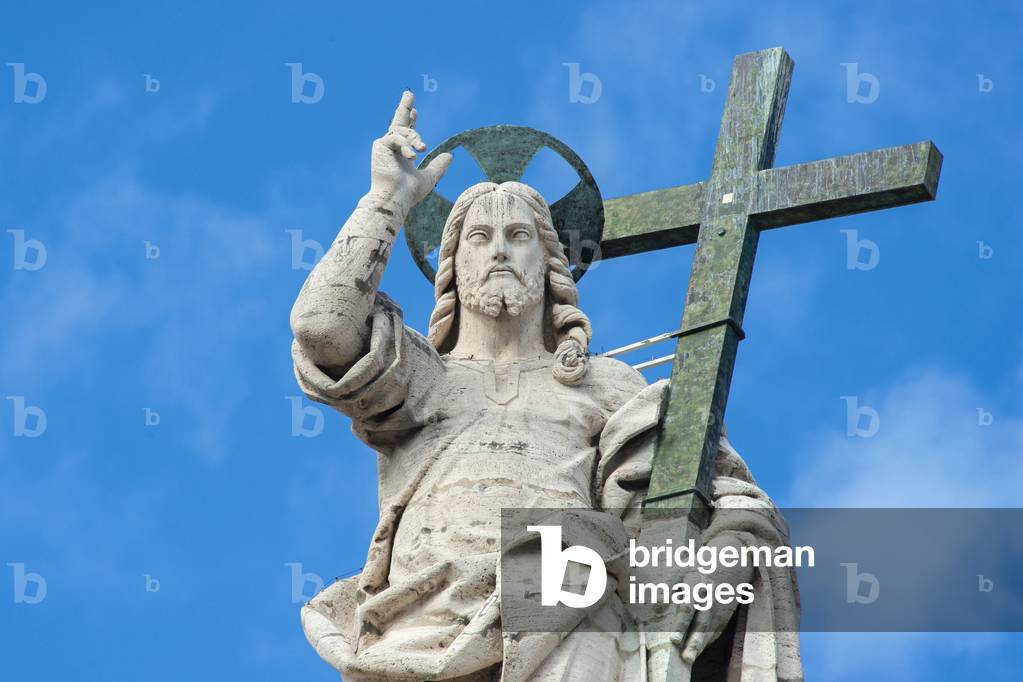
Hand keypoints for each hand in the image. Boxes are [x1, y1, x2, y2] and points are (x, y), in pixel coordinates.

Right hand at [369, 90, 451, 211]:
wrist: (395, 199)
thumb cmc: (408, 192)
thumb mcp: (429, 177)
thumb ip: (438, 166)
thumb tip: (450, 155)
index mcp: (401, 154)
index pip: (406, 134)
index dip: (411, 121)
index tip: (414, 111)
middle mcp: (391, 148)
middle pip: (398, 122)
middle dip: (404, 107)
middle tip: (409, 93)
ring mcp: (384, 146)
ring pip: (403, 131)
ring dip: (415, 138)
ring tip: (422, 148)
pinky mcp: (379, 145)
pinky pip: (396, 137)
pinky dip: (406, 145)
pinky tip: (412, 155)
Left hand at [679, 532, 753, 664]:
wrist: (728, 566)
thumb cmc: (695, 570)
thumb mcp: (682, 572)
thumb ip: (669, 587)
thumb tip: (653, 600)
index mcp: (697, 584)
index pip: (688, 607)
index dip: (681, 625)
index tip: (673, 640)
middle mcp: (710, 598)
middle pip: (702, 624)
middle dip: (694, 642)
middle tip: (685, 657)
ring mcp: (719, 609)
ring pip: (709, 631)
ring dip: (699, 647)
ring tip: (688, 659)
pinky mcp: (724, 618)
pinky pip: (714, 633)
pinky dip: (704, 644)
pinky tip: (694, 653)